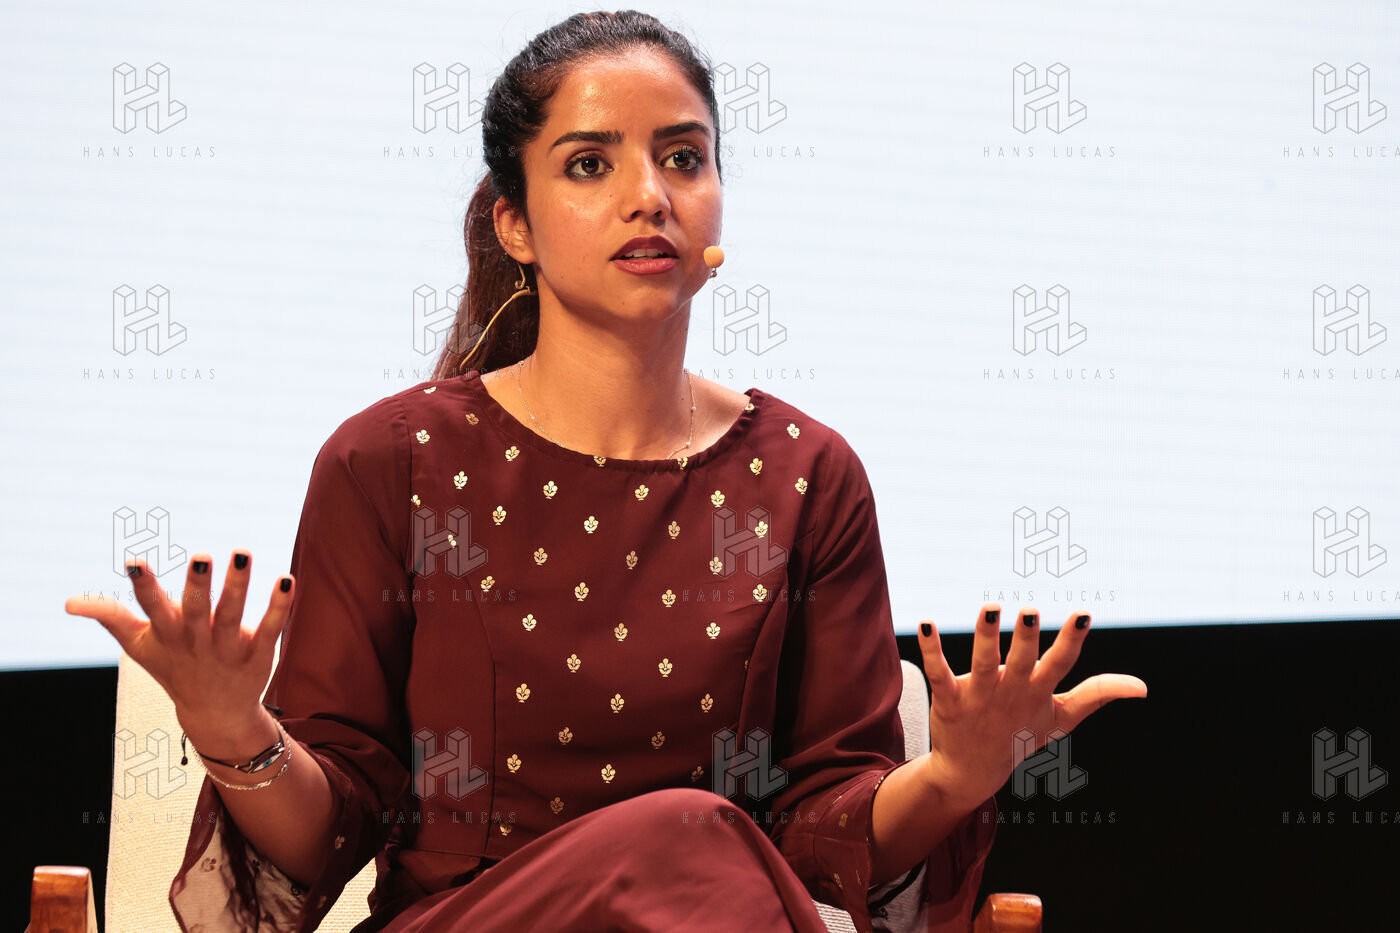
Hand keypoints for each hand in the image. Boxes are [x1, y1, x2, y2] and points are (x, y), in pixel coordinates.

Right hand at [65, 551, 293, 733]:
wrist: (215, 713)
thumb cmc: (173, 667)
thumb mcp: (139, 645)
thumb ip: (110, 617)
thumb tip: (67, 603)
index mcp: (167, 635)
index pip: (151, 609)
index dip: (143, 588)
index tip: (134, 562)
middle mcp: (196, 641)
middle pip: (195, 611)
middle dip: (197, 586)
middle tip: (202, 555)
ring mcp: (228, 649)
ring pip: (234, 614)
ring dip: (238, 585)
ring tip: (243, 552)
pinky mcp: (258, 653)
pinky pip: (271, 627)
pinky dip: (279, 606)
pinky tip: (286, 579)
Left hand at [915, 604, 1146, 811]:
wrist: (974, 772)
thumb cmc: (1022, 736)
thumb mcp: (1062, 717)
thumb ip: (1098, 693)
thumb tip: (1143, 687)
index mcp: (1039, 692)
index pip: (1060, 664)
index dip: (1071, 640)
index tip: (1083, 614)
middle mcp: (1011, 692)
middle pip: (1021, 662)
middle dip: (1025, 638)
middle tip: (1029, 611)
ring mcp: (980, 697)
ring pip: (983, 663)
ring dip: (984, 636)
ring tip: (989, 607)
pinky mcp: (950, 700)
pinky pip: (939, 672)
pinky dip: (932, 650)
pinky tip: (925, 624)